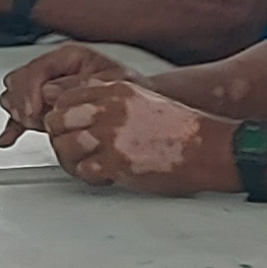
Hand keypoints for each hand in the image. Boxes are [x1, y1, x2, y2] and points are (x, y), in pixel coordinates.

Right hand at [0, 39, 137, 140]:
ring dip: (18, 112)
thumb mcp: (112, 83)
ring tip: (32, 124)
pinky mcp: (44, 107)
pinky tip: (8, 137)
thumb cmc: (130, 91)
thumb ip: (79, 85)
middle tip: (33, 120)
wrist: (139, 107)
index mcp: (68, 57)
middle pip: (18, 80)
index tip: (33, 112)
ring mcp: (47, 89)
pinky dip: (12, 126)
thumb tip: (50, 92)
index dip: (29, 91)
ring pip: (14, 95)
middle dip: (21, 102)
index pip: (35, 69)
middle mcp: (54, 71)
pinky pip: (20, 114)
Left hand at [39, 75, 238, 196]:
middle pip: (57, 121)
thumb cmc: (181, 127)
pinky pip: (83, 171)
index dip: (61, 114)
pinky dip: (89, 176)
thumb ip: (109, 100)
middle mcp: (109, 110)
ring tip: (86, 164)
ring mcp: (111, 137)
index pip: (65, 97)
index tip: (67, 126)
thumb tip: (80, 110)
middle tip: (71, 148)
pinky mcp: (117, 163)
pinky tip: (102, 175)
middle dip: (60, 136)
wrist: (209, 147)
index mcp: (115, 91)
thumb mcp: (142, 99)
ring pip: (65, 147)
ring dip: (72, 160)